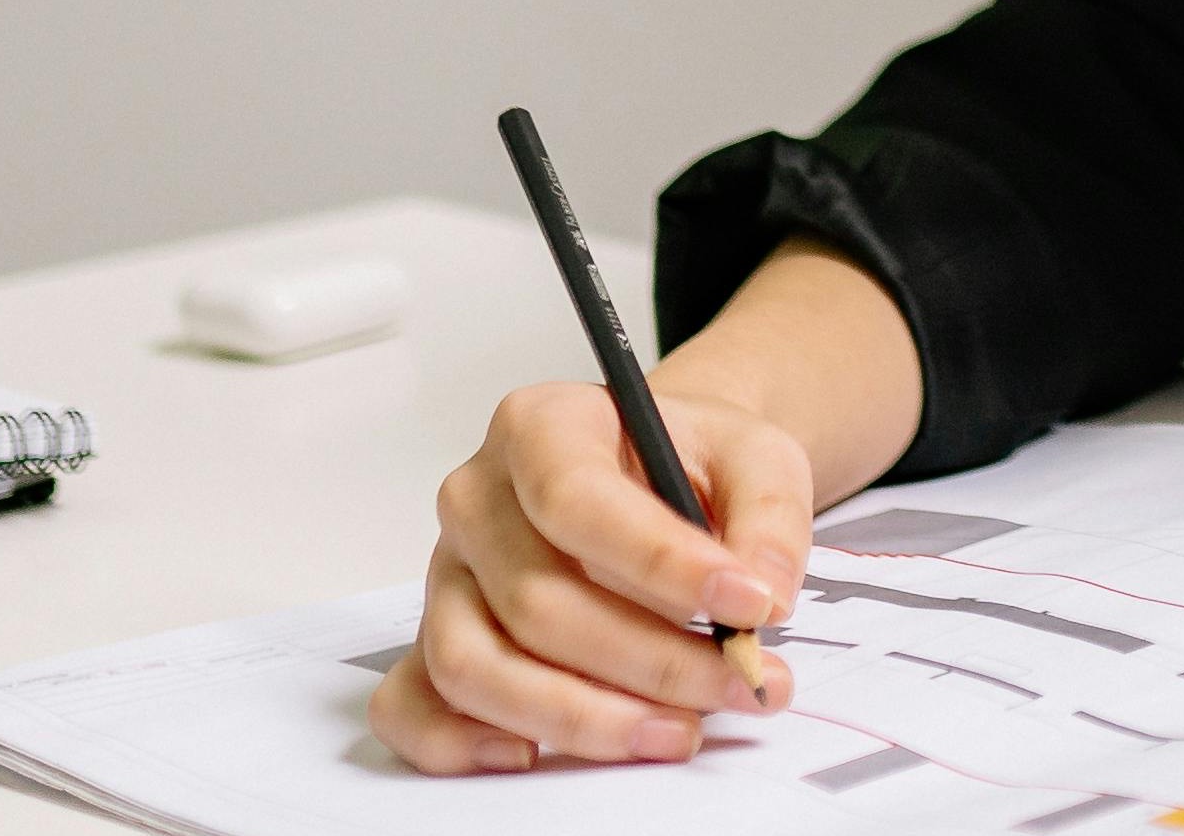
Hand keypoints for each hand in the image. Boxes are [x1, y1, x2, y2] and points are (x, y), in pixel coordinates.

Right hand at [372, 380, 812, 772]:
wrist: (654, 474)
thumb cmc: (690, 464)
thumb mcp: (757, 458)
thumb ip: (769, 517)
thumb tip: (761, 595)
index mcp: (540, 427)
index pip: (575, 499)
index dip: (660, 563)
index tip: (750, 604)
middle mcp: (476, 499)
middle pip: (535, 600)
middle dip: (651, 660)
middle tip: (743, 683)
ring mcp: (447, 575)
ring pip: (475, 664)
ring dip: (580, 717)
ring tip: (678, 732)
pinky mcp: (435, 640)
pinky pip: (414, 703)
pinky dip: (460, 742)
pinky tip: (537, 755)